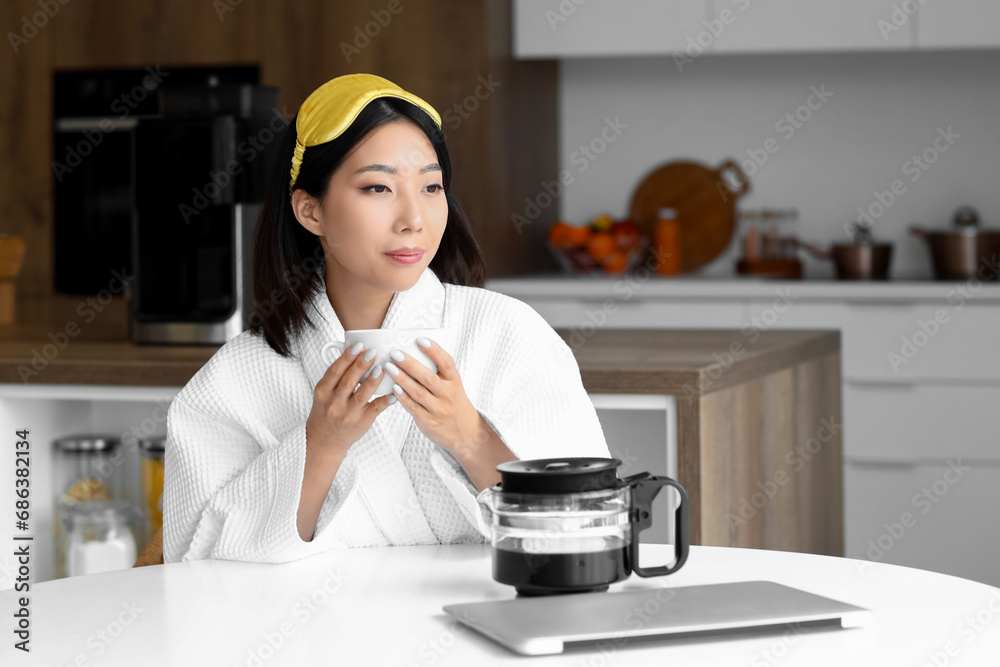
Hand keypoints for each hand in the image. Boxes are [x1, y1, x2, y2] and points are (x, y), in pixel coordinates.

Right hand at [306, 342, 393, 457]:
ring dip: (372, 380)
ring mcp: (348, 413)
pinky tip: (393, 392)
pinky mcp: (362, 421)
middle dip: (361, 365)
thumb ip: (336, 375)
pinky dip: (385, 400)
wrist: (324, 439)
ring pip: (361, 394)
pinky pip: (375, 409)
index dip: (347, 357)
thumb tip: (355, 352)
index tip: (358, 346)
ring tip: (381, 367)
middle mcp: (334, 402)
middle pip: (348, 380)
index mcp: (323, 391)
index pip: (335, 371)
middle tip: (372, 352)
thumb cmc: (326, 411)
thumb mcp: (324, 393)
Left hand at [382, 337, 481, 460]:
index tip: (420, 340)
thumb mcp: (453, 385)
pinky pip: (413, 407)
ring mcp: (438, 409)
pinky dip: (402, 397)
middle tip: (395, 352)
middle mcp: (447, 394)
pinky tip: (393, 388)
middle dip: (410, 364)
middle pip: (428, 377)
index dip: (434, 350)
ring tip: (389, 367)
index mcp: (454, 381)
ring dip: (402, 379)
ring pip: (418, 392)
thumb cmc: (453, 401)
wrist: (464, 432)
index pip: (446, 363)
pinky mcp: (427, 421)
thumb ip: (438, 371)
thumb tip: (414, 351)